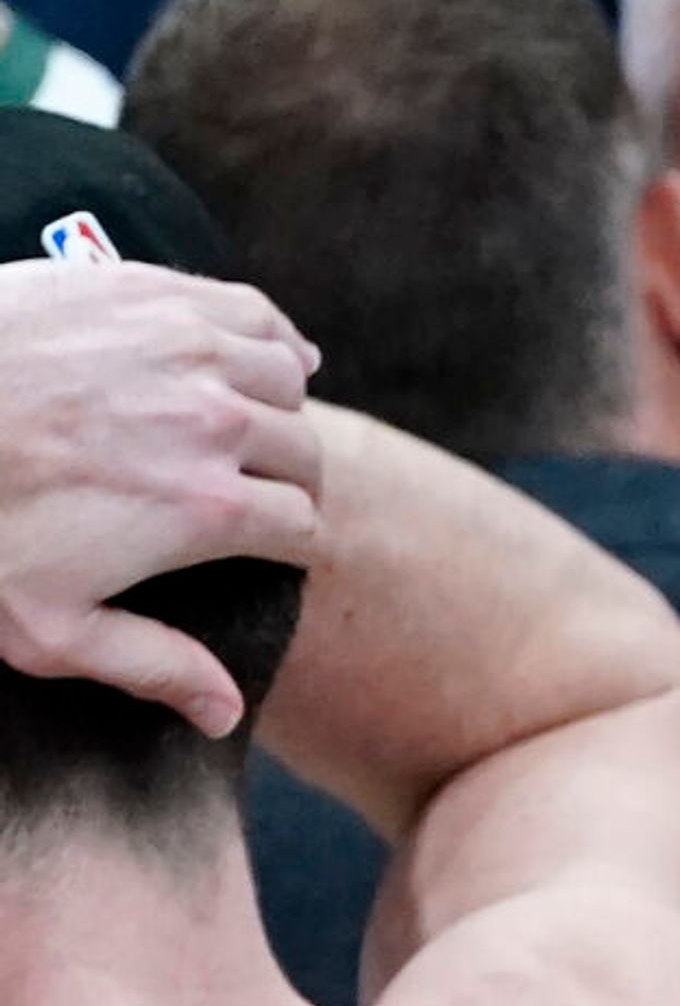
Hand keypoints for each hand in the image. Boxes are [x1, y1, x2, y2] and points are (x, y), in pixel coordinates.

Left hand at [0, 260, 322, 734]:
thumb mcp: (48, 626)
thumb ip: (149, 666)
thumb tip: (226, 714)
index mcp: (206, 508)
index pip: (303, 528)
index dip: (287, 542)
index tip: (264, 546)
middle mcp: (215, 422)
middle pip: (305, 454)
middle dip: (289, 478)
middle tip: (255, 489)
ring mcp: (186, 348)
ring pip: (289, 381)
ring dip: (280, 409)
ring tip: (252, 427)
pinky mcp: (150, 292)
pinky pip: (253, 314)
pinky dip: (274, 340)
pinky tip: (273, 359)